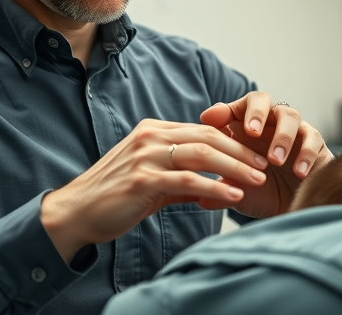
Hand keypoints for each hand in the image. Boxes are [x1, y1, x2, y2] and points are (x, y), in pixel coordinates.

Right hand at [40, 119, 268, 262]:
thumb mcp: (152, 181)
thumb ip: (181, 178)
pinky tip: (234, 195)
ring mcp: (145, 156)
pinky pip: (188, 180)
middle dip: (240, 151)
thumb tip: (213, 187)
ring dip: (235, 167)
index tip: (256, 155)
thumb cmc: (114, 198)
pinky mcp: (142, 179)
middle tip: (264, 164)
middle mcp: (150, 137)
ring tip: (257, 179)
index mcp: (153, 131)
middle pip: (207, 137)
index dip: (233, 141)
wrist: (76, 212)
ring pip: (202, 154)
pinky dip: (215, 187)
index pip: (202, 130)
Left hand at [199, 92, 332, 217]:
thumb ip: (223, 191)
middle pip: (261, 99)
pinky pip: (312, 138)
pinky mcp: (315, 143)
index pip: (233, 108)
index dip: (223, 110)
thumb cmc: (263, 194)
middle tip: (251, 132)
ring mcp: (293, 131)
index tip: (210, 121)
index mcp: (245, 129)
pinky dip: (305, 153)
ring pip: (289, 115)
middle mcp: (268, 124)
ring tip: (275, 161)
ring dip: (281, 136)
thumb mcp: (240, 193)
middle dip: (256, 112)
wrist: (295, 209)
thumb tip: (201, 199)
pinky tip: (298, 172)